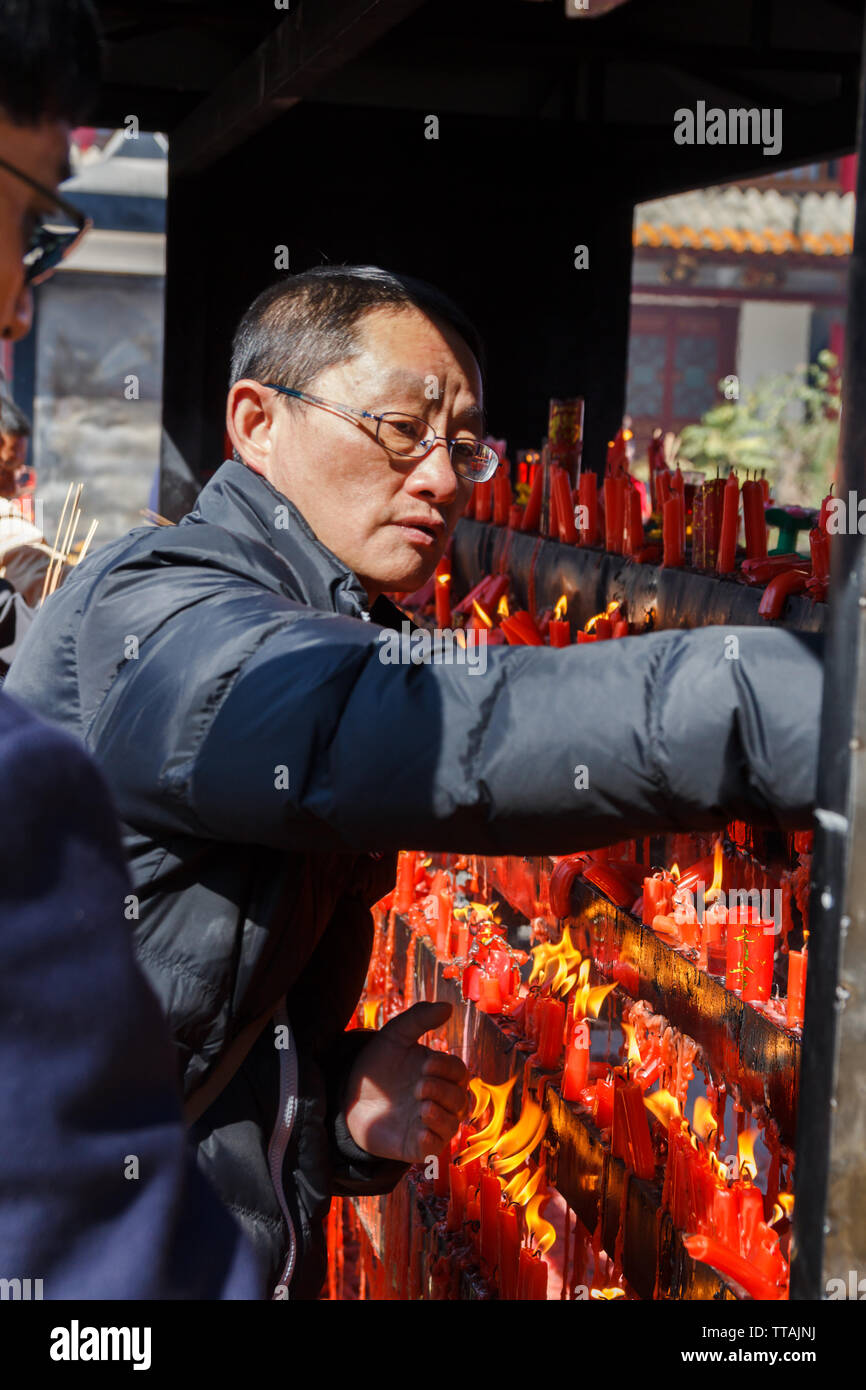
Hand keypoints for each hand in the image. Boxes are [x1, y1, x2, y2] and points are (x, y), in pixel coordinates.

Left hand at [344, 1001, 468, 1163]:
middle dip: (443, 1092)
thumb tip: (449, 1006)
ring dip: (442, 1116)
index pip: (459, 1072)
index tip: (426, 1064)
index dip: (448, 1069)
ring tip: (421, 1106)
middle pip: (460, 1099)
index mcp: (439, 1074)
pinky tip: (420, 1129)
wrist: (347, 1095)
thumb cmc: (377, 1065)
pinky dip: (432, 1140)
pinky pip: (434, 1148)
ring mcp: (428, 1123)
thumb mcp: (395, 1035)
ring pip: (452, 1125)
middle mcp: (439, 1100)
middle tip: (419, 1085)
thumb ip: (419, 1018)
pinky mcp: (414, 1145)